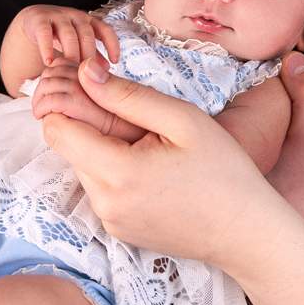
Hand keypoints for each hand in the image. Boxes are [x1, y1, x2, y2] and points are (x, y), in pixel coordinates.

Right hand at [17, 6, 118, 69]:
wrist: (34, 20)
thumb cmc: (60, 35)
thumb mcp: (79, 43)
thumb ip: (93, 54)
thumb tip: (107, 69)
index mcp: (88, 22)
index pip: (105, 30)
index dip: (112, 44)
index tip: (115, 61)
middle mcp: (76, 16)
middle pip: (86, 34)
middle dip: (88, 55)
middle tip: (88, 75)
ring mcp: (58, 16)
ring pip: (68, 34)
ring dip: (71, 53)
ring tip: (70, 71)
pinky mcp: (40, 19)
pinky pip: (45, 33)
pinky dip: (47, 48)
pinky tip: (49, 63)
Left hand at [41, 57, 290, 269]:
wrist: (246, 232)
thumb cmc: (224, 172)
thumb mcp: (182, 120)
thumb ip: (127, 95)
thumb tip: (85, 72)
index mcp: (118, 173)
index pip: (57, 129)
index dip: (71, 103)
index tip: (101, 94)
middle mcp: (104, 203)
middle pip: (71, 147)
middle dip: (97, 128)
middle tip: (146, 126)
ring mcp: (110, 221)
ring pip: (86, 167)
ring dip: (108, 151)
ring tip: (155, 152)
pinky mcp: (118, 230)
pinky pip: (102, 190)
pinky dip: (119, 175)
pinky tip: (156, 175)